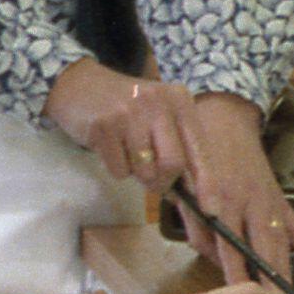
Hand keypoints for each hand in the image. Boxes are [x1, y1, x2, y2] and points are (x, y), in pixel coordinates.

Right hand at [42, 57, 194, 196]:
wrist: (81, 84)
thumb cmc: (129, 108)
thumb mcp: (160, 117)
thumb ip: (178, 147)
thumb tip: (191, 193)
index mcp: (181, 101)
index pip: (199, 149)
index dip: (207, 183)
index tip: (212, 210)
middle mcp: (160, 103)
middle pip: (173, 164)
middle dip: (164, 181)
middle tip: (153, 180)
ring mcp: (130, 113)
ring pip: (145, 171)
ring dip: (136, 173)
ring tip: (127, 150)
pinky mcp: (104, 126)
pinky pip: (119, 171)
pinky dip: (116, 168)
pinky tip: (110, 146)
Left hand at [167, 85, 293, 285]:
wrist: (223, 120)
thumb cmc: (198, 153)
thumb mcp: (184, 185)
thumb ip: (195, 223)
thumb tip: (210, 255)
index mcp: (222, 197)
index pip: (229, 243)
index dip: (236, 269)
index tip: (241, 292)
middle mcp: (249, 200)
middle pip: (262, 244)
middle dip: (269, 275)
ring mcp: (268, 198)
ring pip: (281, 238)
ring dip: (286, 267)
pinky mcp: (279, 196)